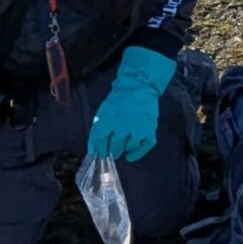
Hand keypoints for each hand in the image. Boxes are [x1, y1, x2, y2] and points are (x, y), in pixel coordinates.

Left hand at [86, 46, 175, 163]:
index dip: (101, 149)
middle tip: (113, 150)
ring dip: (125, 148)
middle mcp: (123, 126)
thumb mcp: (102, 113)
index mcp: (108, 120)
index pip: (101, 142)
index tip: (102, 152)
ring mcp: (138, 129)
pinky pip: (144, 147)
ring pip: (129, 148)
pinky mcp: (150, 130)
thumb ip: (96, 132)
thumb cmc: (118, 101)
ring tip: (123, 143)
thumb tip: (92, 151)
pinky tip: (131, 155)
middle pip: (115, 148)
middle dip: (112, 151)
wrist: (138, 87)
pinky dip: (138, 153)